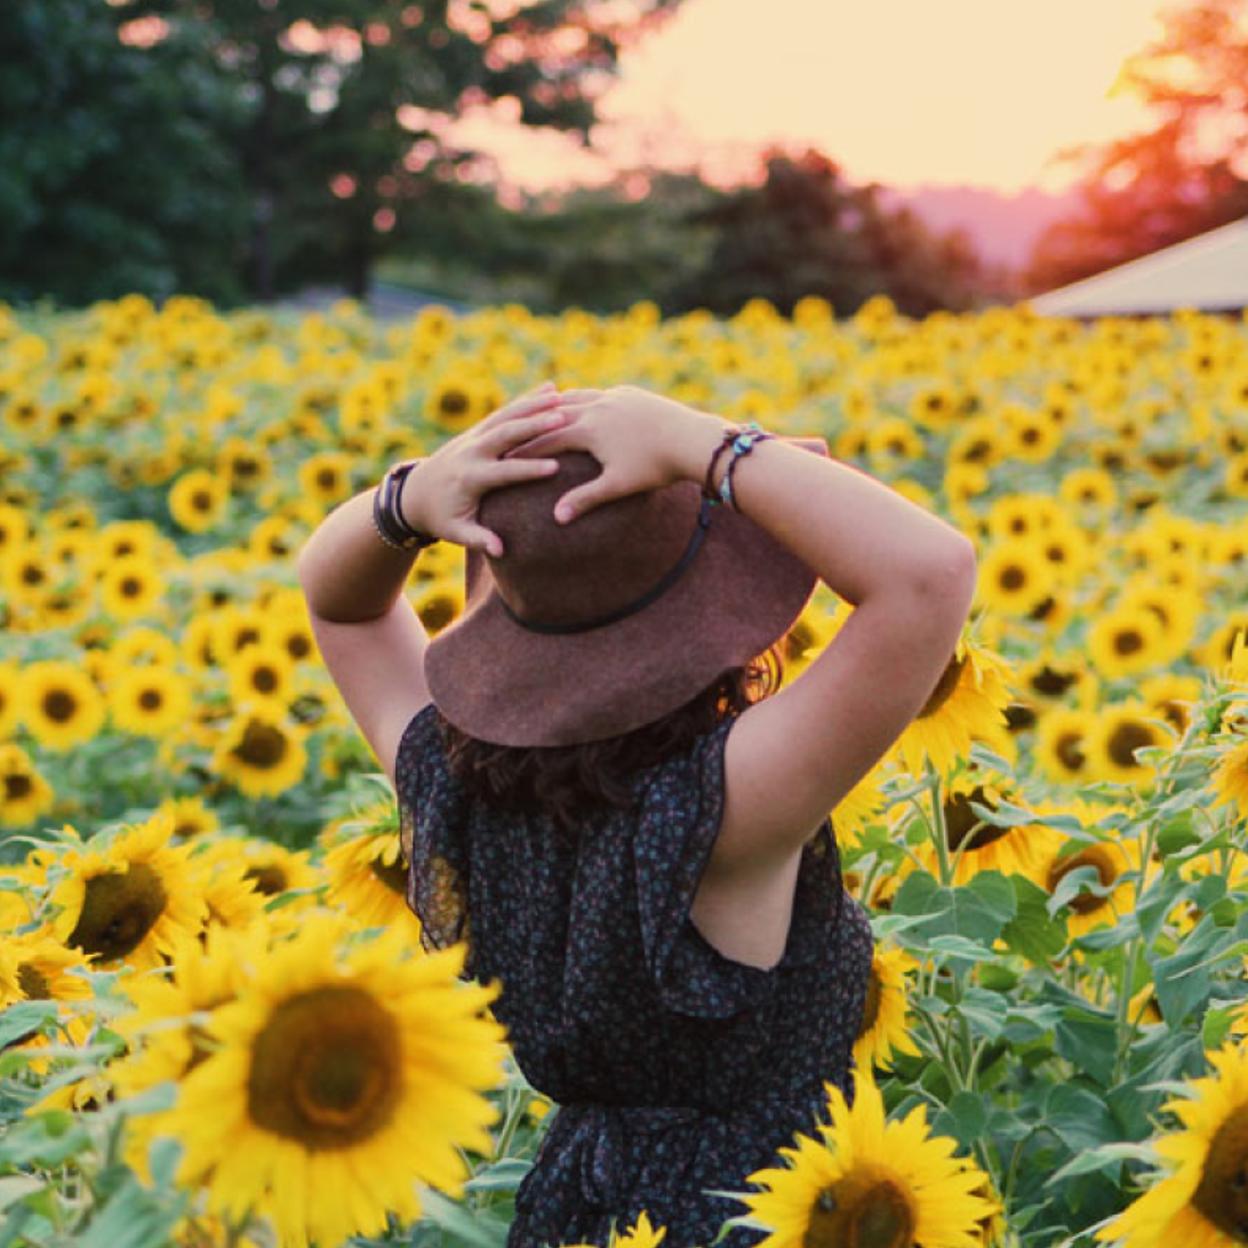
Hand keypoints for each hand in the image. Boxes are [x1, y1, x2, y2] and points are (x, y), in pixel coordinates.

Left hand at [402, 382, 574, 556]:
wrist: (417, 494)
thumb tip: (499, 550)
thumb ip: (477, 539)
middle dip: (534, 425)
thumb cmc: (441, 518)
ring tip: (563, 396)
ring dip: (534, 405)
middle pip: (505, 434)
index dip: (528, 469)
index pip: (503, 471)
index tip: (555, 467)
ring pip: (506, 416)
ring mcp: (474, 436)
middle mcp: (472, 451)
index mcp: (469, 477)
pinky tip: (551, 389)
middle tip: (563, 418)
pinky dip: (527, 399)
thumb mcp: (456, 532)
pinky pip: (505, 411)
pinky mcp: (479, 430)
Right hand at [502, 384, 704, 524]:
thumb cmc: (654, 467)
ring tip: (541, 413)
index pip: (546, 439)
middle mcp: (596, 407)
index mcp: (588, 429)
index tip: (504, 456)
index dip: (523, 449)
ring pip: (576, 398)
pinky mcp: (629, 394)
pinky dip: (583, 399)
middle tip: (514, 432)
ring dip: (556, 407)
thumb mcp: (617, 486)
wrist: (691, 439)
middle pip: (555, 415)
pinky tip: (581, 403)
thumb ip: (585, 499)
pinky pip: (598, 394)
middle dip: (534, 425)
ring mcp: (613, 397)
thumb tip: (558, 519)